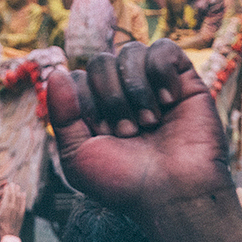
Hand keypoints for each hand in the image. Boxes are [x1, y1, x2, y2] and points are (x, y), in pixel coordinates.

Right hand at [0, 181, 25, 238]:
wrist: (9, 235)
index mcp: (5, 206)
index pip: (7, 194)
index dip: (7, 189)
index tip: (7, 184)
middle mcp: (12, 206)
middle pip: (13, 194)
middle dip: (13, 188)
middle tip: (12, 183)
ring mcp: (18, 210)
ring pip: (19, 198)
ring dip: (18, 191)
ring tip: (17, 186)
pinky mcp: (21, 213)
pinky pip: (23, 203)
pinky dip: (23, 198)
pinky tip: (23, 194)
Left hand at [47, 40, 231, 217]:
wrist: (173, 193)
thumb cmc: (125, 182)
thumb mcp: (77, 156)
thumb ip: (61, 115)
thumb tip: (57, 71)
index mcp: (96, 110)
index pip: (77, 78)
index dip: (86, 102)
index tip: (103, 134)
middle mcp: (122, 94)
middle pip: (100, 62)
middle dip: (111, 98)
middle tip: (129, 132)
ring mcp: (152, 85)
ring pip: (130, 52)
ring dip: (136, 89)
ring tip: (150, 123)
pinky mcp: (184, 80)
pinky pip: (164, 48)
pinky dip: (161, 72)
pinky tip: (168, 100)